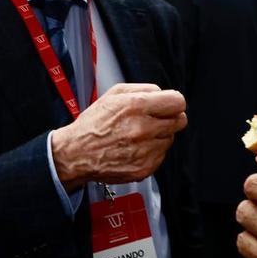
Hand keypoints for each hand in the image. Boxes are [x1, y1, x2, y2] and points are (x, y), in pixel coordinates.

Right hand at [50, 83, 186, 190]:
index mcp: (136, 106)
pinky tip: (135, 148)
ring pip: (170, 139)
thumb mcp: (113, 94)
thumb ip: (142, 89)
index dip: (173, 102)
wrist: (77, 153)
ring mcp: (146, 151)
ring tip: (138, 135)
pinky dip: (152, 151)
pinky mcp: (145, 168)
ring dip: (159, 136)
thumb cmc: (93, 124)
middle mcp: (143, 129)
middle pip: (180, 121)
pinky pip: (161, 156)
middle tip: (154, 119)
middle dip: (169, 118)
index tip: (168, 105)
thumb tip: (161, 93)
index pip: (178, 102)